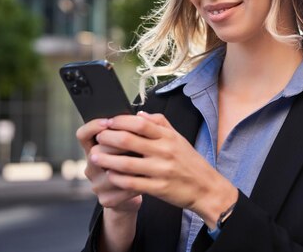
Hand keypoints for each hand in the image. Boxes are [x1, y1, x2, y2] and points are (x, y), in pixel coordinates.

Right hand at [76, 119, 141, 212]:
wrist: (132, 193)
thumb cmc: (133, 162)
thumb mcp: (130, 146)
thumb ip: (131, 131)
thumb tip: (140, 115)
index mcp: (95, 149)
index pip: (83, 135)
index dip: (92, 127)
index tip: (108, 121)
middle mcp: (92, 166)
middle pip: (95, 152)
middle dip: (116, 146)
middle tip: (135, 141)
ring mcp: (97, 185)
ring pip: (110, 173)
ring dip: (129, 166)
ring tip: (145, 160)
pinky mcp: (106, 200)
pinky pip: (121, 190)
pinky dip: (137, 184)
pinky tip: (148, 179)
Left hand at [91, 112, 237, 227]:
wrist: (207, 188)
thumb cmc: (190, 162)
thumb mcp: (178, 138)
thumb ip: (160, 123)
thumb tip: (139, 114)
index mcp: (168, 137)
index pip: (140, 123)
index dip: (120, 121)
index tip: (108, 122)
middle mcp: (164, 152)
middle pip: (129, 141)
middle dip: (108, 138)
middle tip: (98, 137)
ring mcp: (161, 171)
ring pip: (127, 164)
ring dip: (107, 160)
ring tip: (95, 157)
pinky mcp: (159, 189)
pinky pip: (132, 183)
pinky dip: (118, 179)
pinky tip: (110, 175)